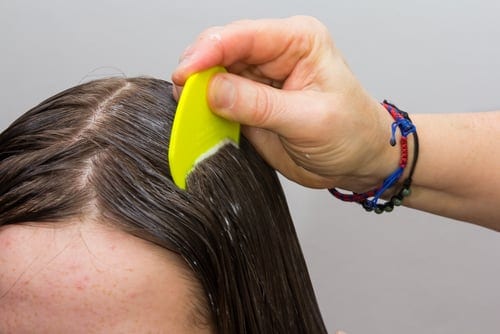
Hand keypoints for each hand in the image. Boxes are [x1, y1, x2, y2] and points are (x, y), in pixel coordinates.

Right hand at [172, 16, 394, 190]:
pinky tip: (200, 119)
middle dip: (198, 72)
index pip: (243, 35)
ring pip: (215, 75)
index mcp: (297, 41)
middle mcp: (275, 53)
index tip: (186, 74)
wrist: (359, 161)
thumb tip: (214, 90)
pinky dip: (205, 110)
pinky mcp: (251, 102)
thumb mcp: (310, 120)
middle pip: (221, 51)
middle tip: (185, 97)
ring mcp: (260, 78)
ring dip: (199, 92)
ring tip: (189, 111)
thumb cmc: (352, 133)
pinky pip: (219, 100)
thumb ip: (259, 105)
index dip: (208, 51)